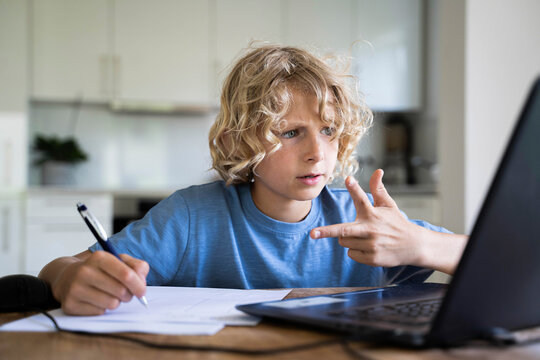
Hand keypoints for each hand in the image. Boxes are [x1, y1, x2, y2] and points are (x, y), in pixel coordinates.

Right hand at [51, 251, 148, 314]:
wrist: (67, 277)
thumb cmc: (100, 270)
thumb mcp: (118, 261)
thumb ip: (136, 267)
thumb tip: (142, 281)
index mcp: (99, 258)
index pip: (126, 275)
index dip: (139, 285)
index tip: (142, 291)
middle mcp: (85, 271)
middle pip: (121, 291)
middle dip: (128, 295)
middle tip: (124, 292)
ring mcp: (75, 288)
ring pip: (112, 304)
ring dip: (116, 302)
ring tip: (109, 294)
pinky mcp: (70, 305)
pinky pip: (100, 312)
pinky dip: (102, 308)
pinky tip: (95, 300)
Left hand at [311, 169, 426, 267]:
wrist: (414, 246)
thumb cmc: (397, 223)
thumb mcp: (388, 205)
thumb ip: (378, 189)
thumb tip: (378, 170)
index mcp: (374, 213)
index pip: (362, 199)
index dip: (355, 188)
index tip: (349, 179)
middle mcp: (371, 229)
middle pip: (344, 231)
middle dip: (327, 232)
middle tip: (313, 233)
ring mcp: (372, 245)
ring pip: (344, 242)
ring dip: (348, 239)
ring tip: (364, 237)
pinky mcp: (372, 258)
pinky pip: (351, 254)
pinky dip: (356, 251)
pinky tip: (369, 248)